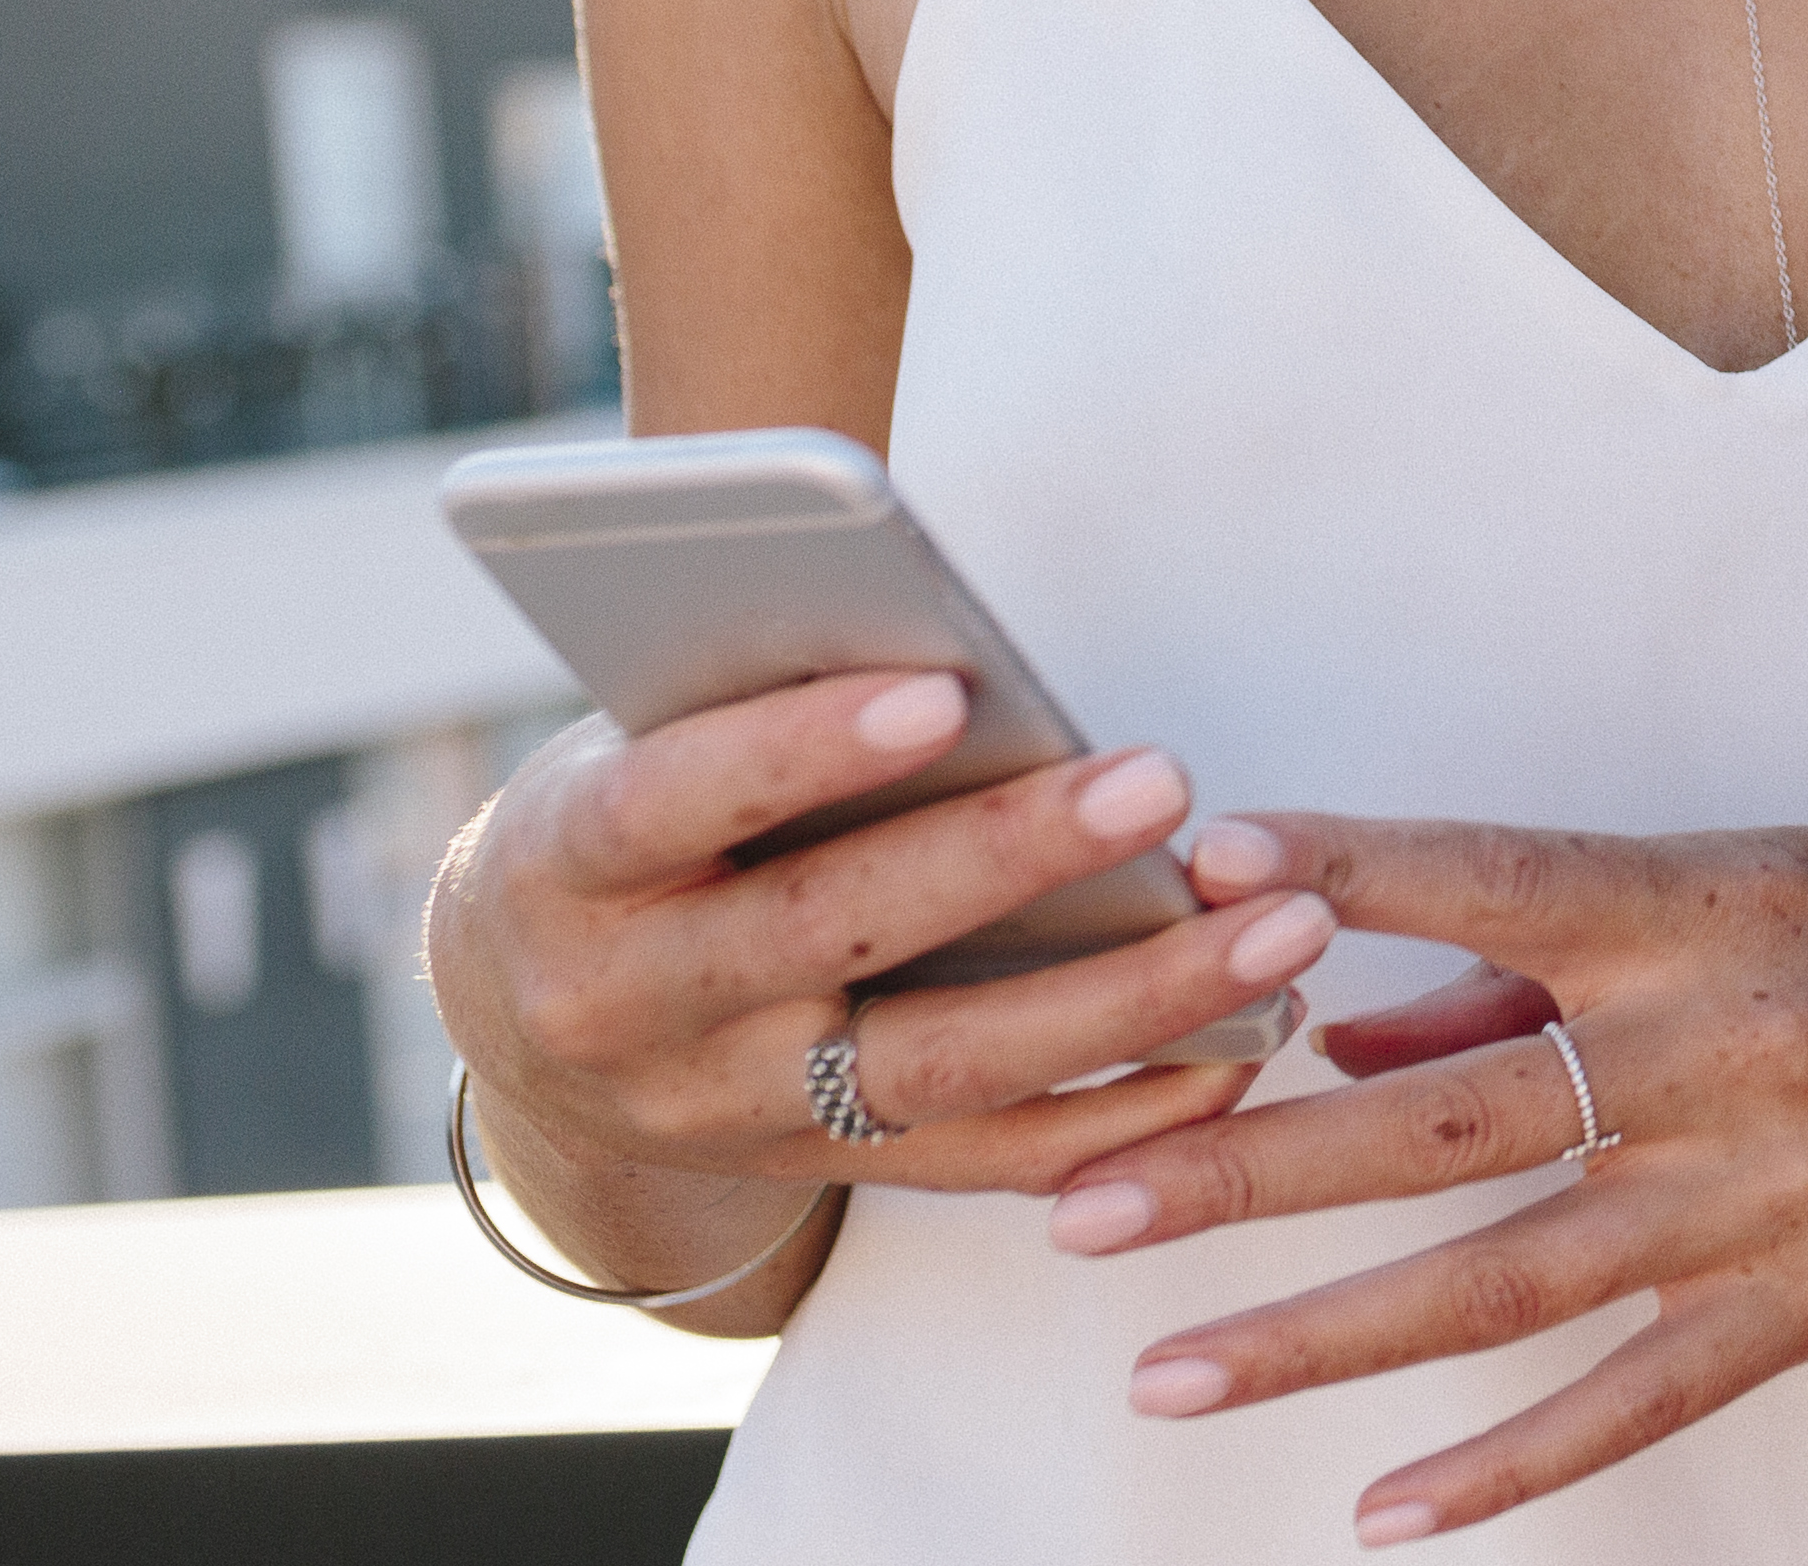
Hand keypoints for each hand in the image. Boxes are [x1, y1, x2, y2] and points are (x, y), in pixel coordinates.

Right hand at [430, 670, 1336, 1297]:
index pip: (678, 801)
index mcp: (564, 869)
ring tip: (1277, 925)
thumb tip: (949, 634)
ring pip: (941, 1067)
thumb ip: (755, 691)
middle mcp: (631, 1008)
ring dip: (1128, 1001)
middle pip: (835, 935)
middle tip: (1164, 780)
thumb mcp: (637, 740)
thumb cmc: (632, 819)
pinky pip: (984, 1161)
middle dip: (1011, 858)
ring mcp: (725, 1111)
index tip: (945, 689)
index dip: (801, 750)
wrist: (530, 1026)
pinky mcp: (815, 1173)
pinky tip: (1243, 1048)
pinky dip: (1122, 1115)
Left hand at [1041, 818, 1807, 1540]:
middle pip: (1450, 1121)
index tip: (1202, 874)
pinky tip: (1383, 1514)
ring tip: (1158, 1371)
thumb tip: (1343, 1027)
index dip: (1351, 874)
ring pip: (1503, 1280)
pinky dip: (1505, 1467)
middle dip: (1249, 1164)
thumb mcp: (1734, 880)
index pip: (1495, 886)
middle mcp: (1730, 1048)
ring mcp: (1771, 1193)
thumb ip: (1535, 957)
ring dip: (1317, 1334)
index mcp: (1705, 909)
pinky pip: (1635, 1400)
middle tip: (1082, 1197)